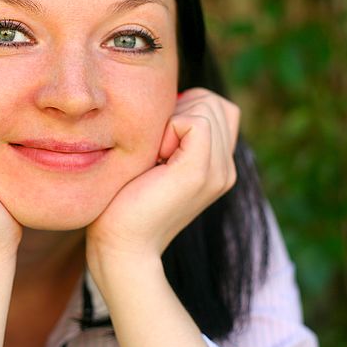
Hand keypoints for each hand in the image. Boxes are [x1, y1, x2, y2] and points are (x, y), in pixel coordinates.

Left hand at [85, 88, 239, 272]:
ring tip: (154, 159)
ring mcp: (217, 172)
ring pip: (207, 106)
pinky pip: (196, 121)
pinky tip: (154, 161)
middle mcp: (225, 169)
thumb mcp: (154, 159)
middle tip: (154, 152)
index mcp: (218, 166)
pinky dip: (168, 129)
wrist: (121, 247)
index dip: (185, 109)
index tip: (158, 144)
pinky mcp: (200, 173)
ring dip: (171, 121)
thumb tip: (171, 98)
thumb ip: (172, 133)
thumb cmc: (123, 202)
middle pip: (213, 101)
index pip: (218, 107)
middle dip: (178, 111)